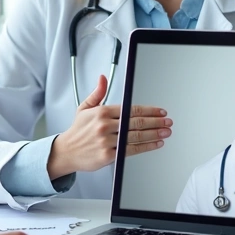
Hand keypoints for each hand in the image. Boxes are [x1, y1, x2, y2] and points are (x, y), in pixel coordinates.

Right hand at [47, 75, 171, 178]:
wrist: (67, 151)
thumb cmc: (78, 131)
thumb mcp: (85, 108)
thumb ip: (98, 93)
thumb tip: (103, 78)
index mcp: (102, 112)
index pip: (131, 109)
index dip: (149, 110)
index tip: (160, 111)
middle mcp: (105, 126)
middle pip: (137, 123)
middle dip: (156, 122)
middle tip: (167, 121)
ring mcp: (107, 141)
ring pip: (136, 136)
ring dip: (154, 134)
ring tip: (165, 132)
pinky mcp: (108, 156)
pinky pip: (131, 150)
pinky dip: (145, 147)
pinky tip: (155, 144)